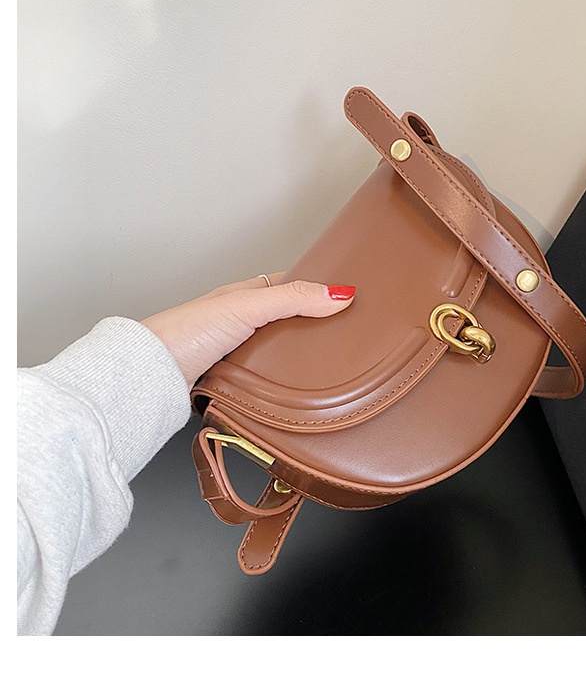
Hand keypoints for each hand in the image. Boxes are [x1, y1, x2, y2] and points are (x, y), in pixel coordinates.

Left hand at [142, 275, 355, 386]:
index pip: (289, 286)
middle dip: (311, 328)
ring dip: (295, 359)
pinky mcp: (231, 381)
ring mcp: (235, 352)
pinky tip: (295, 388)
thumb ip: (292, 298)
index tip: (345, 296)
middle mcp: (240, 322)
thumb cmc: (187, 331)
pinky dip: (281, 382)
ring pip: (277, 352)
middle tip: (343, 336)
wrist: (151, 373)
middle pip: (286, 321)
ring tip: (326, 365)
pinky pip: (265, 378)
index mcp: (244, 295)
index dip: (316, 289)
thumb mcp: (248, 306)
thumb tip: (339, 293)